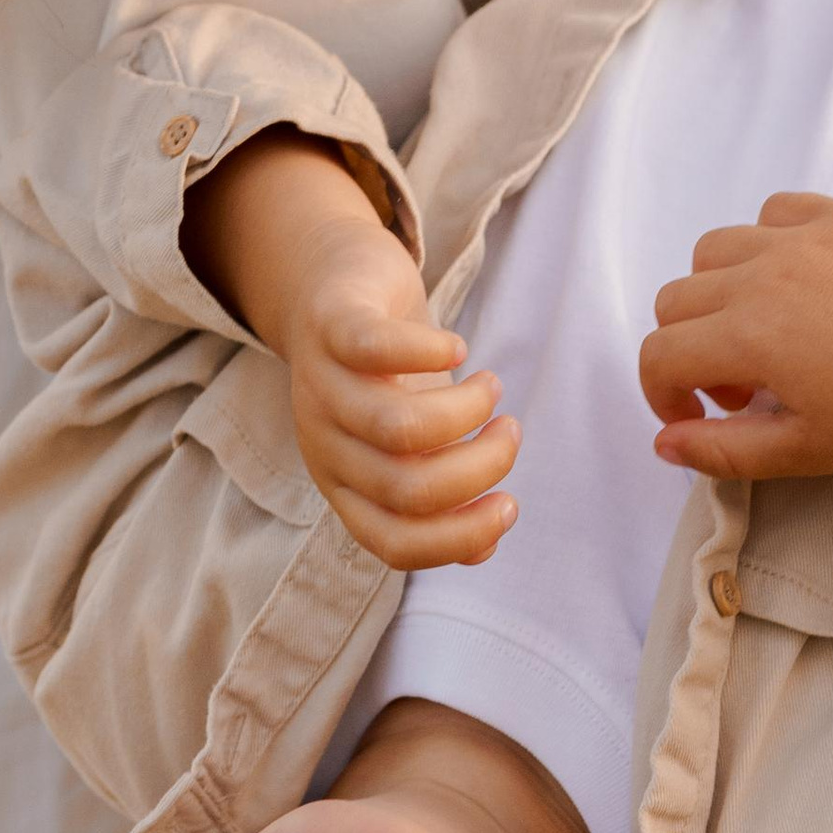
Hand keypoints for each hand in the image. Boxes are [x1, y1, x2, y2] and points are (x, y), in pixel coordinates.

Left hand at [183, 126, 517, 567]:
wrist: (326, 287)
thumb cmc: (384, 376)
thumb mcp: (412, 444)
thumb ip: (444, 494)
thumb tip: (487, 545)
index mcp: (345, 486)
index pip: (394, 543)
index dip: (459, 537)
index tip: (509, 504)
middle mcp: (326, 445)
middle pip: (406, 489)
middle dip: (481, 468)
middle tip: (510, 431)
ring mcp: (322, 385)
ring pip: (397, 429)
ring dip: (466, 411)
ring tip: (491, 386)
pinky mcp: (331, 326)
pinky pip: (373, 349)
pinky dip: (429, 352)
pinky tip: (457, 347)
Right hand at [641, 191, 832, 477]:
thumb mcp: (805, 450)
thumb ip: (722, 451)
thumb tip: (663, 443)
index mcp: (750, 335)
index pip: (659, 354)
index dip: (663, 394)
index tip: (698, 416)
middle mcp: (765, 273)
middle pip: (676, 299)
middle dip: (690, 348)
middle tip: (742, 386)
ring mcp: (805, 235)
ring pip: (714, 249)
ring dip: (719, 293)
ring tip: (767, 330)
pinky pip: (773, 212)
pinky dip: (767, 244)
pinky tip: (800, 282)